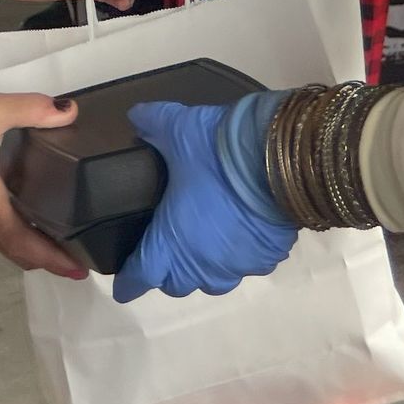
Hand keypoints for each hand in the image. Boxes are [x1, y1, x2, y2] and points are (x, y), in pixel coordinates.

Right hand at [0, 84, 88, 279]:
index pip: (25, 246)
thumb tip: (69, 111)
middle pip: (14, 251)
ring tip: (58, 233)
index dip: (54, 261)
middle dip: (46, 257)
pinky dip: (8, 230)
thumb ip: (33, 110)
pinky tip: (22, 209)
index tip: (82, 270)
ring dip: (26, 244)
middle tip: (80, 252)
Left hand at [113, 93, 298, 302]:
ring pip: (214, 281)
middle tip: (166, 248)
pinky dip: (239, 254)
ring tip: (204, 243)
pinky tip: (240, 232)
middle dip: (168, 272)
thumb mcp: (178, 128)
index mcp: (171, 242)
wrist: (281, 157)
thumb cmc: (217, 150)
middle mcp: (202, 264)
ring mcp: (238, 264)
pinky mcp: (268, 257)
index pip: (141, 275)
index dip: (129, 282)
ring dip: (204, 268)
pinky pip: (248, 266)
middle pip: (177, 284)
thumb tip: (137, 117)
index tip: (123, 285)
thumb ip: (152, 124)